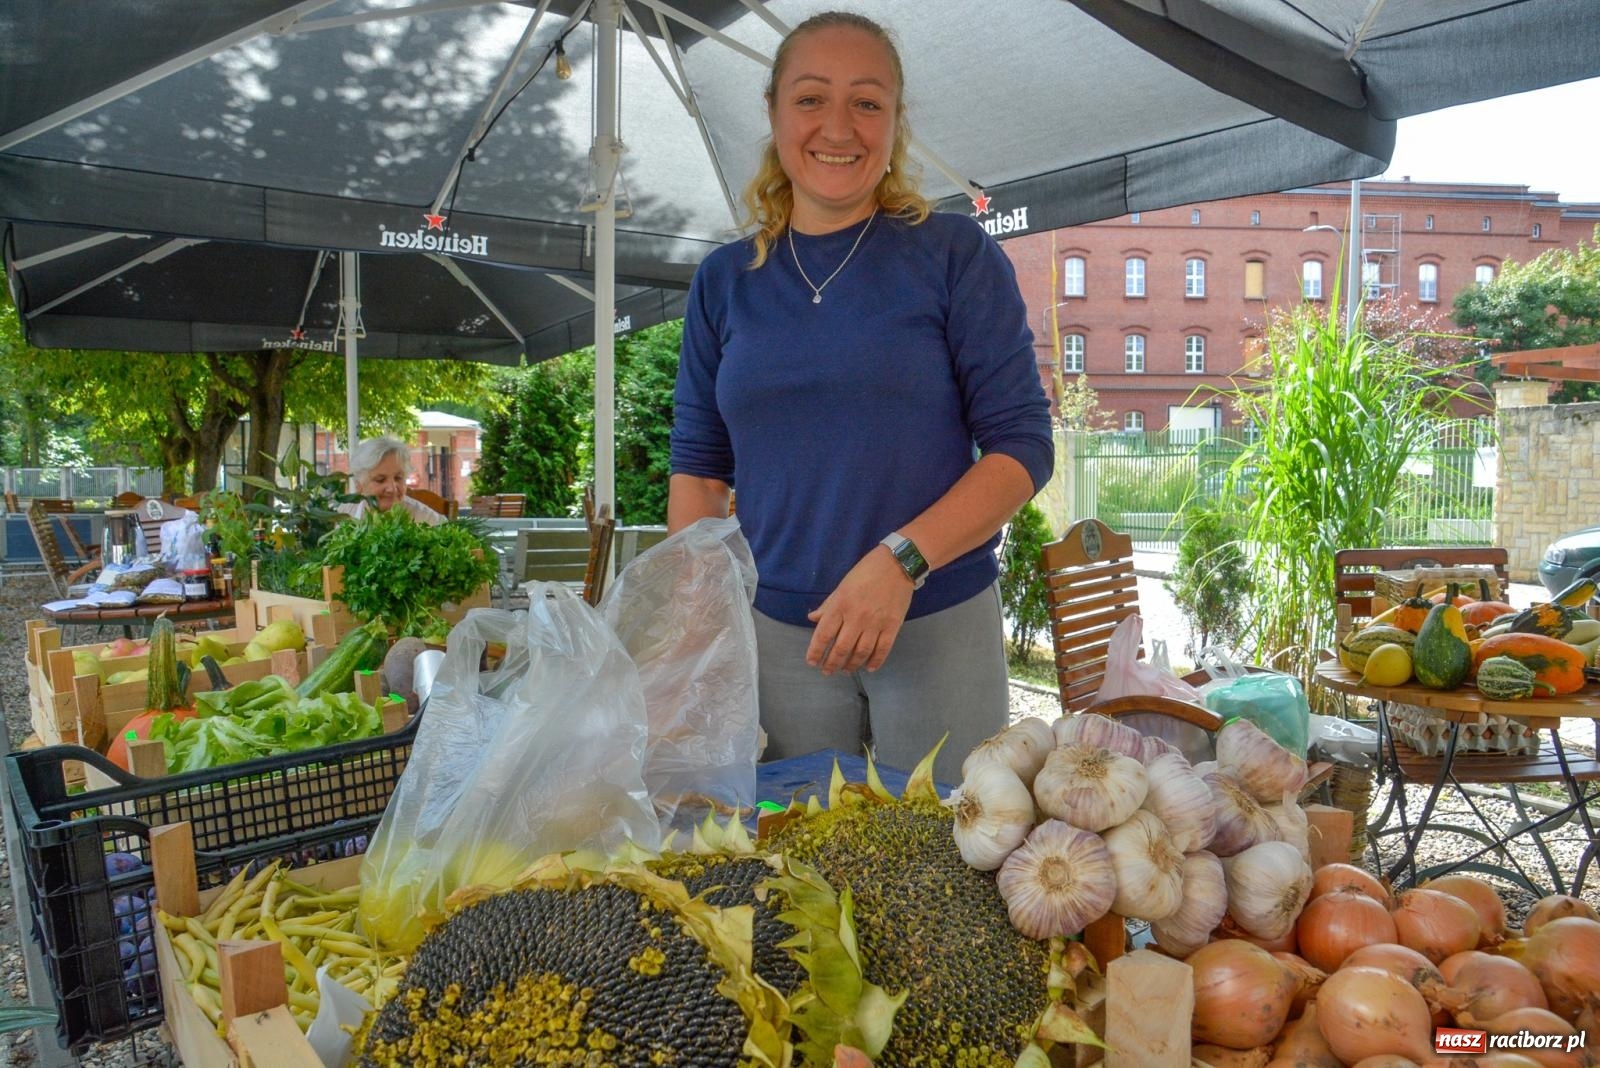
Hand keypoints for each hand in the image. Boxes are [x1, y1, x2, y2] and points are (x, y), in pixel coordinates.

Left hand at [805, 547, 914, 674]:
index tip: (812, 661)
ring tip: (846, 670)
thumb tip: (813, 619)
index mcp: (840, 605)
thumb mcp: (842, 586)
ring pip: (861, 653)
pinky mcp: (892, 626)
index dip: (816, 652)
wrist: (897, 565)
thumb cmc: (866, 572)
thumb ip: (828, 605)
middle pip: (841, 649)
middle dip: (832, 663)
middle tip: (827, 671)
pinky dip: (875, 662)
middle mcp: (856, 617)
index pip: (823, 635)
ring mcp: (875, 624)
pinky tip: (868, 668)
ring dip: (851, 665)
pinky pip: (882, 650)